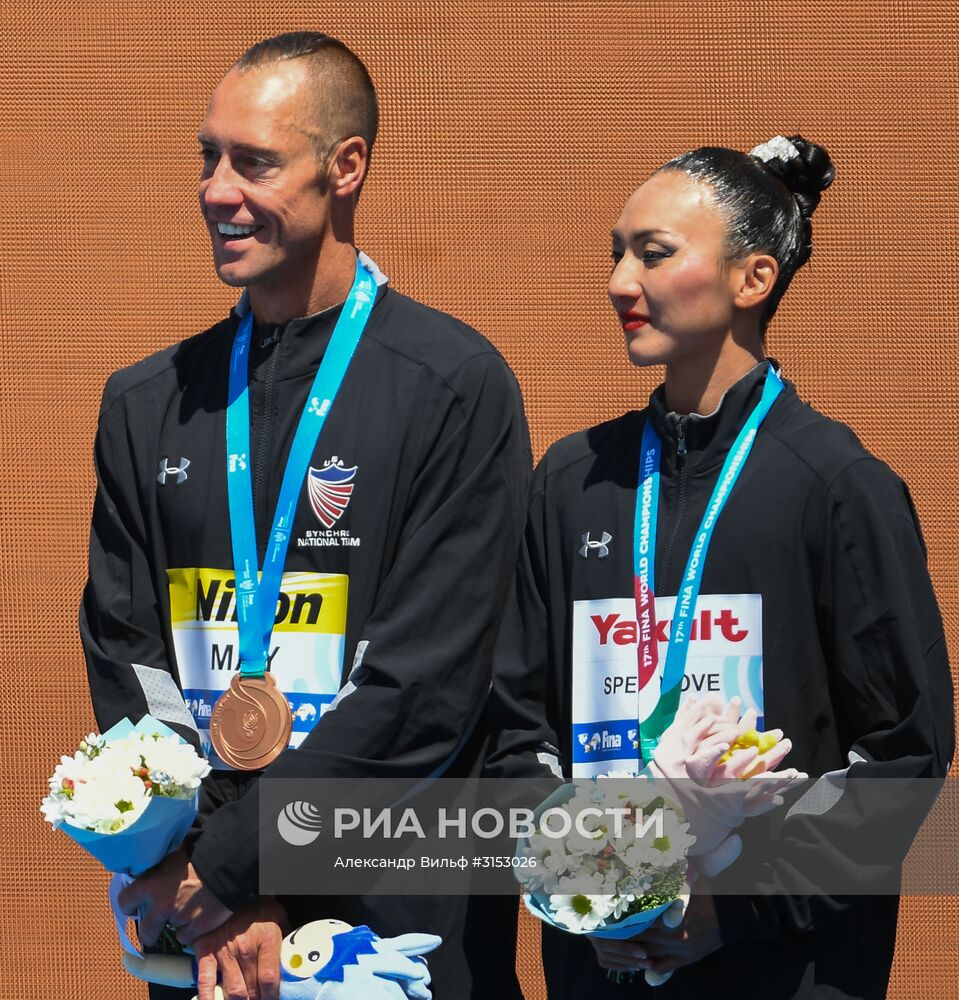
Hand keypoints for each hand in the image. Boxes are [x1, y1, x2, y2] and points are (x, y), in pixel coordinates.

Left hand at [118, 846, 232, 946]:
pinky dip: (190, 931)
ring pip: (171, 930)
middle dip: (148, 930)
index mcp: (152, 884)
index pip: (125, 900)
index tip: (134, 905)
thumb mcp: (175, 851)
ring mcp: (180, 919)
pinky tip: (197, 919)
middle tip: (154, 925)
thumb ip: (162, 862)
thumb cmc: (202, 851)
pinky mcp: (197, 927)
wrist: (229, 863)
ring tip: (186, 912)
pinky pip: (187, 937)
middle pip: (145, 931)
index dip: (129, 903)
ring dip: (175, 923)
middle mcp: (162, 905)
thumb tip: (155, 860)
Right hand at [194, 898, 288, 999]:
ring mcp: (224, 952)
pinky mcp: (207, 952)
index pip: (269, 978)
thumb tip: (291, 963)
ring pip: (233, 990)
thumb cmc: (259, 906)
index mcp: (266, 938)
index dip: (272, 996)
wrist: (231, 889)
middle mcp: (245, 948)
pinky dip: (207, 997)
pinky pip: (205, 981)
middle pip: (252, 988)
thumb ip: (285, 941)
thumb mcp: (279, 917)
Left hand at [588, 892, 721, 977]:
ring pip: (648, 955)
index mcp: (670, 917)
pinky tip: (638, 962)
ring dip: (632, 952)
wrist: (731, 914)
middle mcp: (672, 936)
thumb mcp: (685, 885)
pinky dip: (649, 966)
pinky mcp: (686, 960)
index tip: (607, 917)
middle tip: (605, 933)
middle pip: (640, 939)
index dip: (622, 921)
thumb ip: (665, 885)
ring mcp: (679, 951)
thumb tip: (648, 872)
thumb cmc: (707, 894)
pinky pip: (663, 967)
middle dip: (622, 937)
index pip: (638, 922)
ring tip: (616, 947)